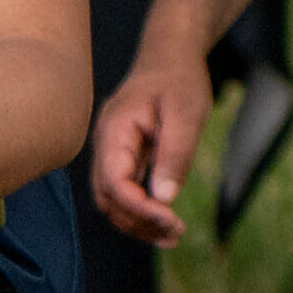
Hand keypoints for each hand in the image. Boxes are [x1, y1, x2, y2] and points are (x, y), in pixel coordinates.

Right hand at [90, 39, 210, 246]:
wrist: (169, 56)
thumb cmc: (179, 80)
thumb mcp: (186, 113)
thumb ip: (174, 154)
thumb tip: (164, 199)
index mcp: (115, 131)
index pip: (114, 182)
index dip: (138, 207)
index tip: (171, 219)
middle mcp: (106, 145)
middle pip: (108, 198)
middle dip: (138, 221)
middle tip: (176, 233)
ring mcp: (111, 153)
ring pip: (113, 201)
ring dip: (139, 223)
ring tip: (173, 236)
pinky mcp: (123, 158)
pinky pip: (124, 192)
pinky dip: (141, 211)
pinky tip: (164, 224)